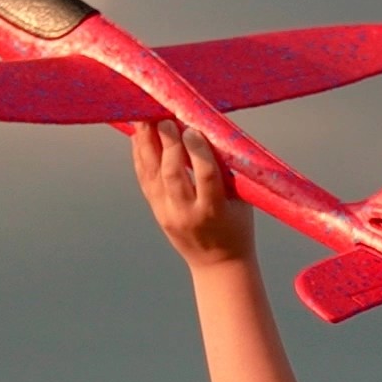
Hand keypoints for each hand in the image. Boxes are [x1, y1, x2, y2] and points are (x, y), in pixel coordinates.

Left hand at [127, 120, 255, 269]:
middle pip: (172, 174)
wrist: (219, 265)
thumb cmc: (237, 226)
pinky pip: (144, 178)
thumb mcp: (241, 201)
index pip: (205, 176)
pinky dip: (140, 154)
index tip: (193, 129)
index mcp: (214, 211)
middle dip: (168, 143)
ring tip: (147, 117)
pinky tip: (140, 135)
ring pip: (152, 174)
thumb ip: (225, 171)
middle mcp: (186, 213)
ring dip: (147, 143)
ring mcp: (167, 213)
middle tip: (166, 117)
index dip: (198, 151)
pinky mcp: (156, 210)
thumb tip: (207, 131)